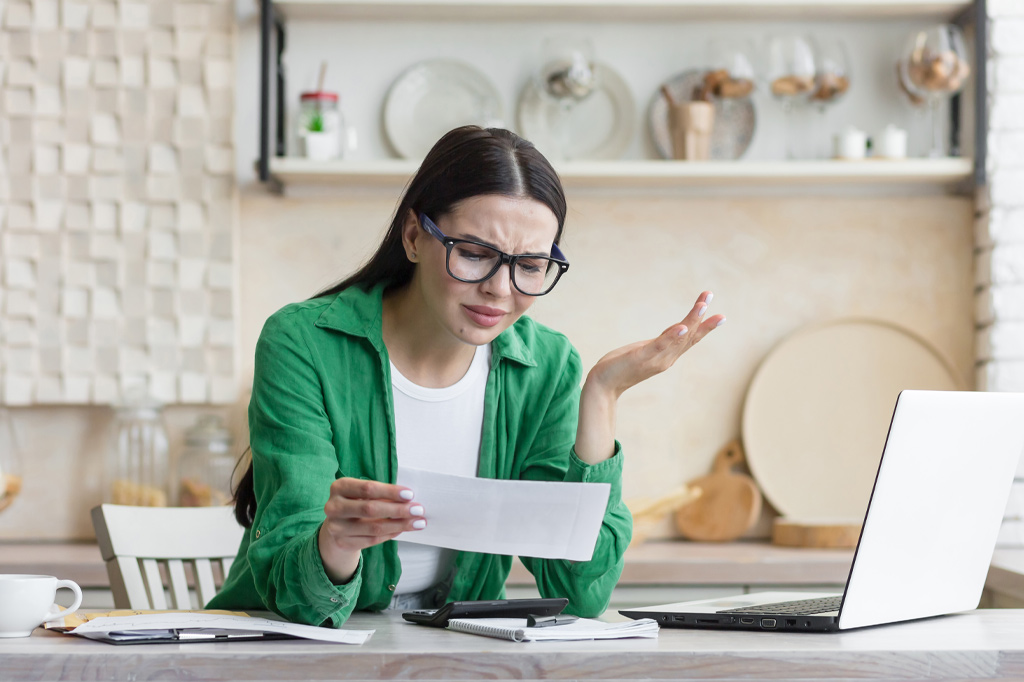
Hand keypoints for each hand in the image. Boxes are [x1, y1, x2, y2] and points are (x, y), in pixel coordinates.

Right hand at [318, 478, 424, 582]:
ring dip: (400, 525)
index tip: (410, 495)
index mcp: (339, 487)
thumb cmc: (355, 504)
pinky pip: (372, 540)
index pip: (368, 488)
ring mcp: (336, 527)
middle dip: (398, 510)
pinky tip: (402, 529)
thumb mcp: (362, 494)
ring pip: (374, 528)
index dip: (390, 492)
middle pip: (371, 508)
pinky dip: (391, 534)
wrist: (335, 527)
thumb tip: (409, 500)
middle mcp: (334, 506)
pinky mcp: (342, 543)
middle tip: (418, 510)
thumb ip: (381, 494)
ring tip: (417, 523)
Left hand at [588, 291, 724, 397]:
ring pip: (678, 338)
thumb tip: (677, 331)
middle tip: (713, 301)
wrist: (603, 385)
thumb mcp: (646, 351)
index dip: (703, 325)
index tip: (718, 312)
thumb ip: (662, 343)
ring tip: (702, 306)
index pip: (690, 337)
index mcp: (667, 355)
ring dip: (691, 321)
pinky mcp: (640, 358)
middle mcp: (666, 358)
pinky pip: (659, 346)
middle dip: (703, 319)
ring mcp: (655, 359)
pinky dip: (672, 337)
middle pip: (689, 336)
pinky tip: (681, 327)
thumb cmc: (622, 367)